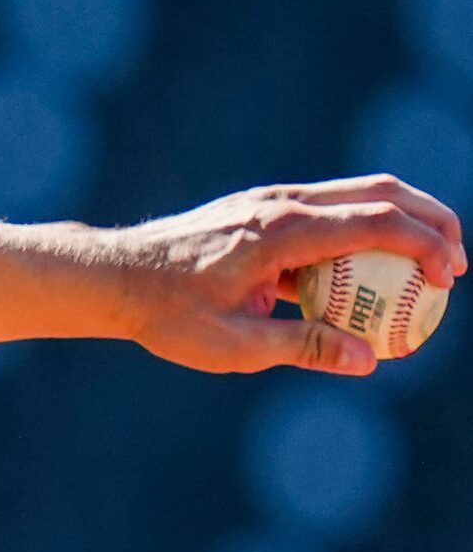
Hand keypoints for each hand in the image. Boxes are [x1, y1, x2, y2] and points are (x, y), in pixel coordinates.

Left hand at [106, 175, 466, 377]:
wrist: (113, 276)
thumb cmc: (167, 314)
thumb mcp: (234, 346)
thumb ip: (303, 348)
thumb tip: (369, 360)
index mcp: (279, 232)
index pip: (375, 222)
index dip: (426, 245)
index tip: (450, 280)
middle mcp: (279, 204)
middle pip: (380, 192)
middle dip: (433, 219)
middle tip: (459, 264)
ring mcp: (270, 202)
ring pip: (357, 194)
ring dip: (403, 221)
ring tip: (431, 267)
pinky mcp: (262, 210)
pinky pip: (329, 213)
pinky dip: (365, 233)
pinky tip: (374, 276)